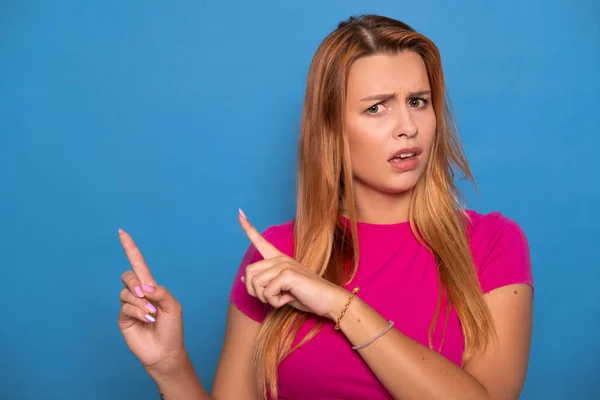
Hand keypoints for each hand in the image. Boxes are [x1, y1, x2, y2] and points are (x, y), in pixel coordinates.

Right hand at [117, 229, 186, 378]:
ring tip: (152, 315)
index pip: (138, 264)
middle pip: (128, 276)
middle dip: (135, 283)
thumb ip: (160, 292)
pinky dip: (137, 312)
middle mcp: (138, 294)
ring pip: (126, 292)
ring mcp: (129, 305)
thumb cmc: (173, 329)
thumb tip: (144, 286)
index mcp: (152, 287)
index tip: (121, 232)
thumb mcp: (173, 306)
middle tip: (146, 296)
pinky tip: (146, 320)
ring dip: (141, 304)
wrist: (165, 351)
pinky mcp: (123, 318)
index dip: (130, 249)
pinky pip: (125, 307)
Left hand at [238, 210, 345, 318]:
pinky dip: (275, 302)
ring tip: (283, 298)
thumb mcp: (281, 289)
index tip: (239, 213)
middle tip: (272, 298)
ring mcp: (284, 264)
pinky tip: (289, 298)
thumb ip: (265, 282)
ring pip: (256, 283)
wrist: (328, 300)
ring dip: (266, 298)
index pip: (260, 241)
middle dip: (255, 291)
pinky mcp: (288, 274)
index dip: (248, 228)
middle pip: (249, 271)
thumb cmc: (306, 295)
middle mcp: (280, 258)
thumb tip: (243, 278)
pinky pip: (267, 292)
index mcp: (279, 259)